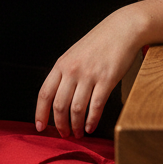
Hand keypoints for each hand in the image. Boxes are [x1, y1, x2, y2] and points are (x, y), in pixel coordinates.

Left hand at [35, 9, 143, 138]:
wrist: (122, 29)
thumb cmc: (99, 42)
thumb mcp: (74, 54)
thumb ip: (66, 72)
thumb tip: (59, 96)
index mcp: (61, 64)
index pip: (44, 93)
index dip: (40, 113)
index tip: (40, 126)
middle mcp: (72, 70)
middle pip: (59, 105)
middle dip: (60, 124)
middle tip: (64, 134)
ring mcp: (89, 75)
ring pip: (76, 109)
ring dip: (75, 126)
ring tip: (78, 133)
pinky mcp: (106, 80)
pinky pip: (95, 106)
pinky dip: (91, 121)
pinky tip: (91, 127)